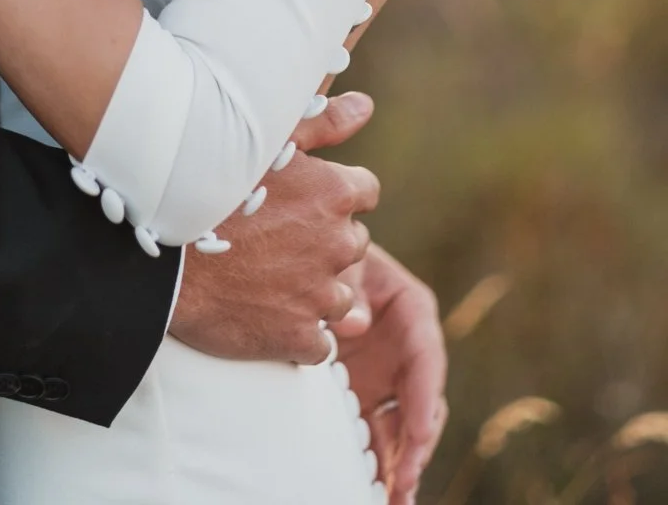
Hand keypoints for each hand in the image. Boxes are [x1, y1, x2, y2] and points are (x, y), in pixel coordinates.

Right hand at [169, 92, 378, 362]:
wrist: (156, 254)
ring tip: (267, 276)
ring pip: (339, 295)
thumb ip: (323, 121)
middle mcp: (337, 244)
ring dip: (314, 289)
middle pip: (352, 243)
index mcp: (334, 193)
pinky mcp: (298, 338)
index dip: (332, 194)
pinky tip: (265, 312)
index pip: (365, 191)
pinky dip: (298, 332)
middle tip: (276, 237)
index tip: (303, 199)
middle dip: (325, 241)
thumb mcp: (263, 139)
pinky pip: (318, 342)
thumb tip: (365, 106)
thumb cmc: (205, 186)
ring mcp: (319, 296)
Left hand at [333, 244, 446, 504]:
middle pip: (421, 402)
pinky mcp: (364, 392)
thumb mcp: (344, 258)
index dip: (425, 397)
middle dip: (415, 446)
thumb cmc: (328, 250)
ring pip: (402, 427)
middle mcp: (406, 348)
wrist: (302, 257)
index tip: (419, 433)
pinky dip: (378, 461)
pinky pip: (377, 431)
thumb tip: (357, 325)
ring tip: (393, 498)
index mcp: (411, 310)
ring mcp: (387, 375)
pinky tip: (377, 489)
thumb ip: (351, 288)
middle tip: (403, 481)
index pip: (427, 356)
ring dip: (400, 464)